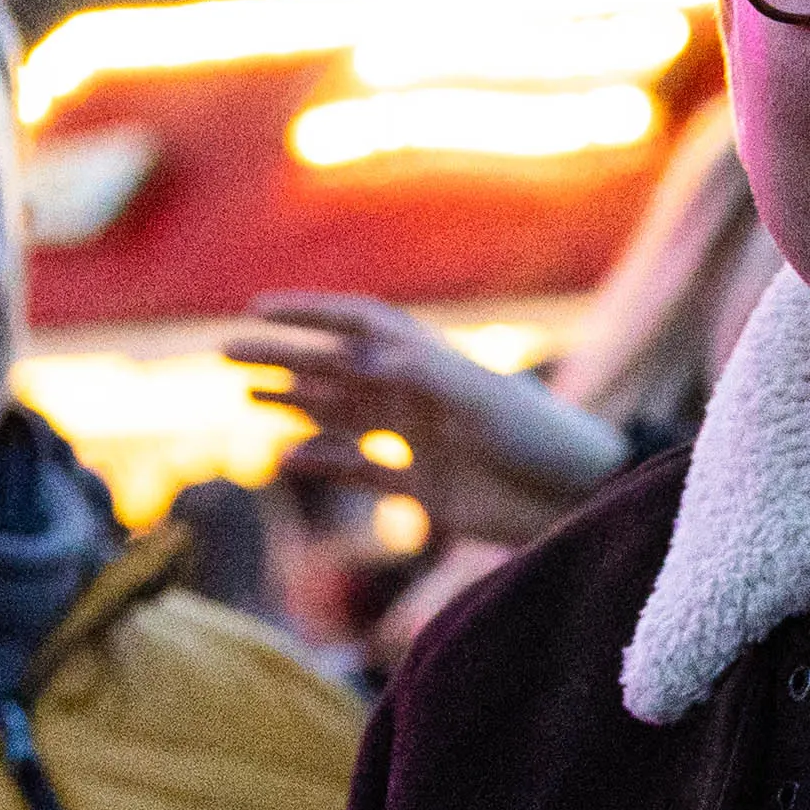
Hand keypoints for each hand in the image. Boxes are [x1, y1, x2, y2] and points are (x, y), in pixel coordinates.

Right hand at [222, 296, 631, 544]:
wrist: (582, 501)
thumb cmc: (542, 439)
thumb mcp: (480, 400)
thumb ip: (417, 375)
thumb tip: (352, 352)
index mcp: (434, 362)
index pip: (360, 323)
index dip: (310, 312)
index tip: (257, 308)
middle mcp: (422, 395)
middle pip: (340, 367)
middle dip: (284, 356)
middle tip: (226, 351)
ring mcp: (423, 441)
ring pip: (345, 415)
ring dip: (297, 401)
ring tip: (247, 392)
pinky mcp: (429, 489)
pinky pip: (366, 472)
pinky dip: (328, 464)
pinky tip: (287, 459)